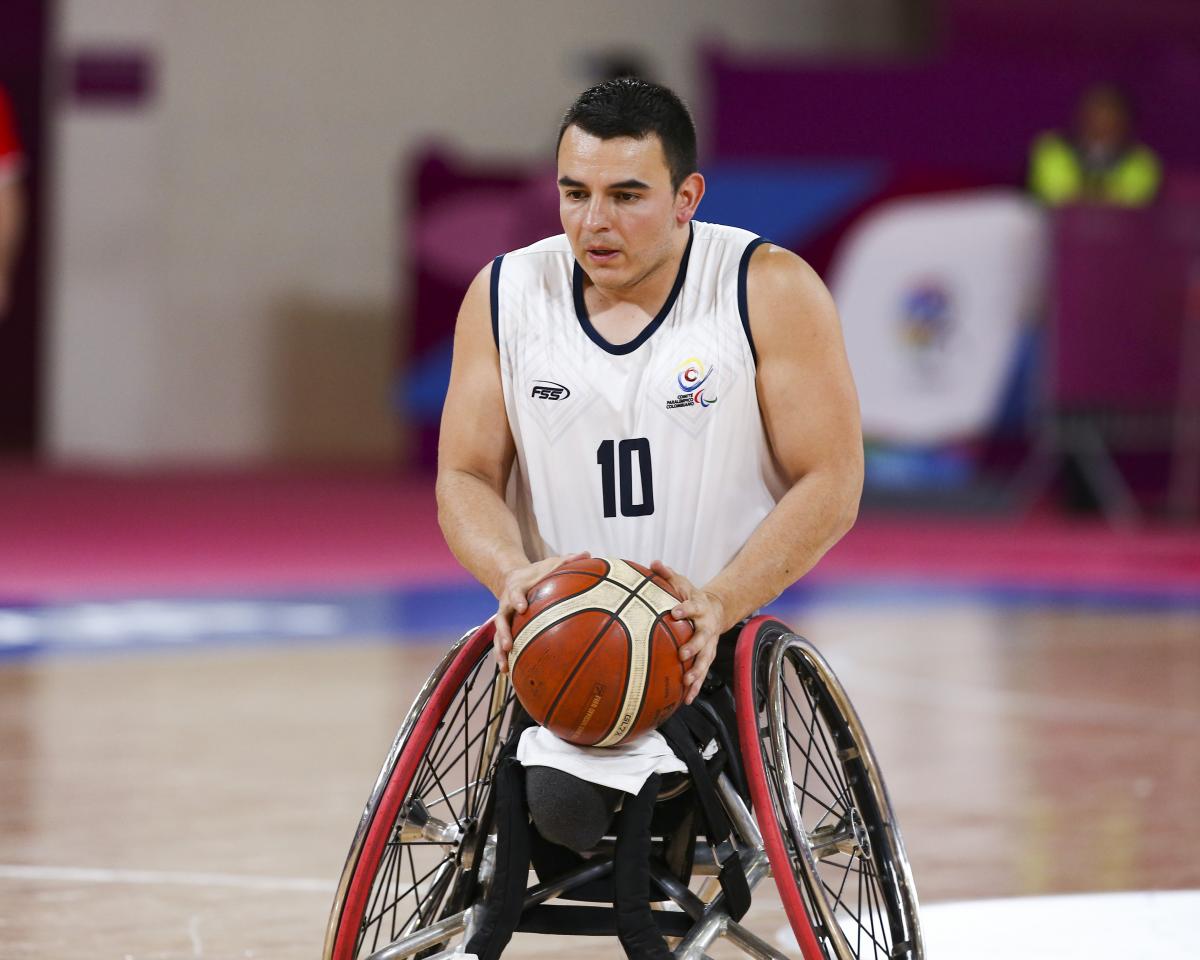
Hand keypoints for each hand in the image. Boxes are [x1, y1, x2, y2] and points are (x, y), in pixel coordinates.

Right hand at [493, 551, 590, 672]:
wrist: (511, 579)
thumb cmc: (535, 574)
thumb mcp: (548, 565)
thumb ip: (566, 561)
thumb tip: (587, 553)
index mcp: (516, 588)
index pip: (514, 593)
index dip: (517, 600)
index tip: (522, 608)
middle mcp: (506, 605)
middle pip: (501, 620)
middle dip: (503, 633)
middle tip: (508, 644)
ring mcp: (504, 618)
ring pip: (498, 636)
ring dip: (500, 651)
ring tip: (505, 666)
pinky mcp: (505, 629)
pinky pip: (501, 644)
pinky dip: (504, 657)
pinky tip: (509, 672)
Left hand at [651, 561, 727, 704]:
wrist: (715, 609)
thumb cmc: (691, 596)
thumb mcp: (682, 583)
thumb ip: (667, 575)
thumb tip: (652, 563)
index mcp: (698, 608)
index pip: (691, 607)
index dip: (684, 609)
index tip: (674, 612)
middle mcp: (706, 628)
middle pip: (702, 638)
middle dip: (693, 647)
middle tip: (683, 654)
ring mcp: (708, 644)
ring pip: (705, 660)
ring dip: (697, 672)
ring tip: (687, 682)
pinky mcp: (706, 657)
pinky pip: (702, 674)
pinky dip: (695, 687)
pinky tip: (686, 699)